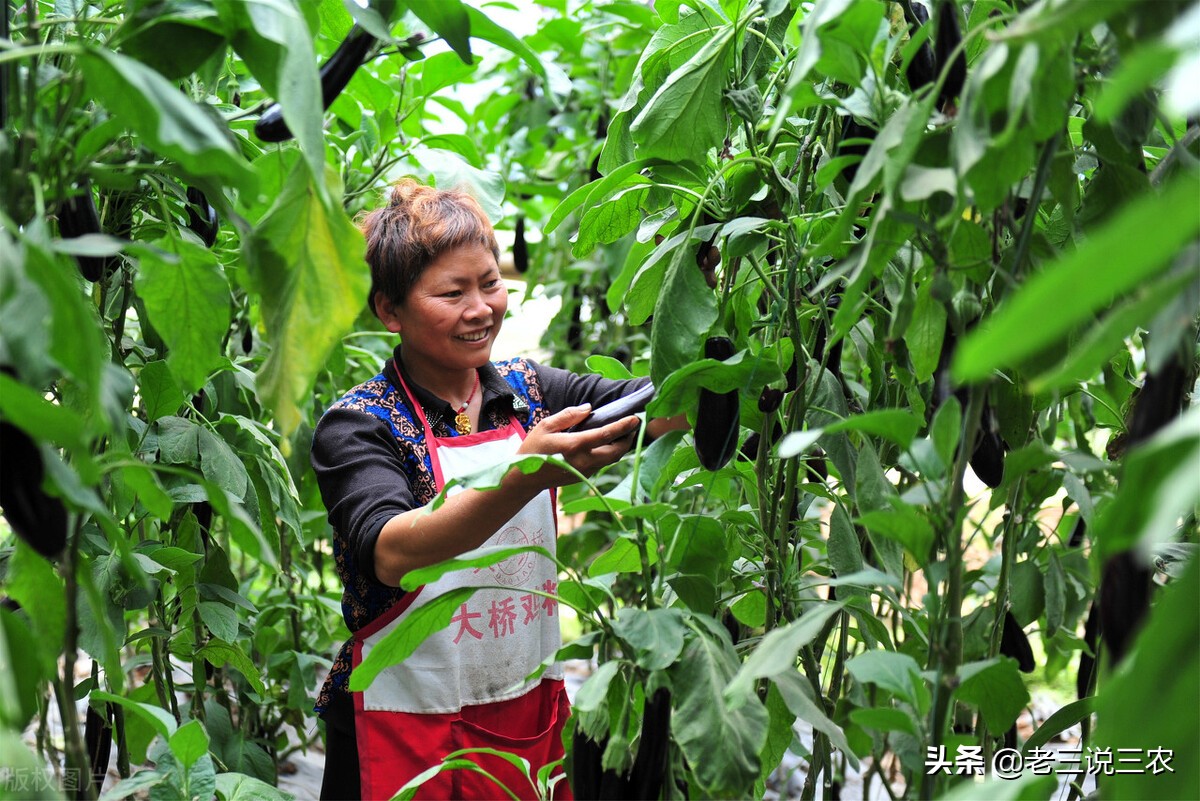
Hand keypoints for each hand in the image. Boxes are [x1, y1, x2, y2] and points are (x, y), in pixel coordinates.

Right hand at [516, 405, 641, 489]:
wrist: (524, 478)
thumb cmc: (533, 449)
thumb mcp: (546, 426)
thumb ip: (568, 415)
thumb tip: (589, 408)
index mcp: (574, 446)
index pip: (606, 435)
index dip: (623, 426)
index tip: (635, 418)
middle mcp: (583, 461)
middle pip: (616, 451)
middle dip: (628, 438)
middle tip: (634, 425)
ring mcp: (585, 471)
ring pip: (611, 459)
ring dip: (621, 447)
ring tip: (625, 433)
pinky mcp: (584, 477)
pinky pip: (603, 464)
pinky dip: (611, 453)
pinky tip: (610, 444)